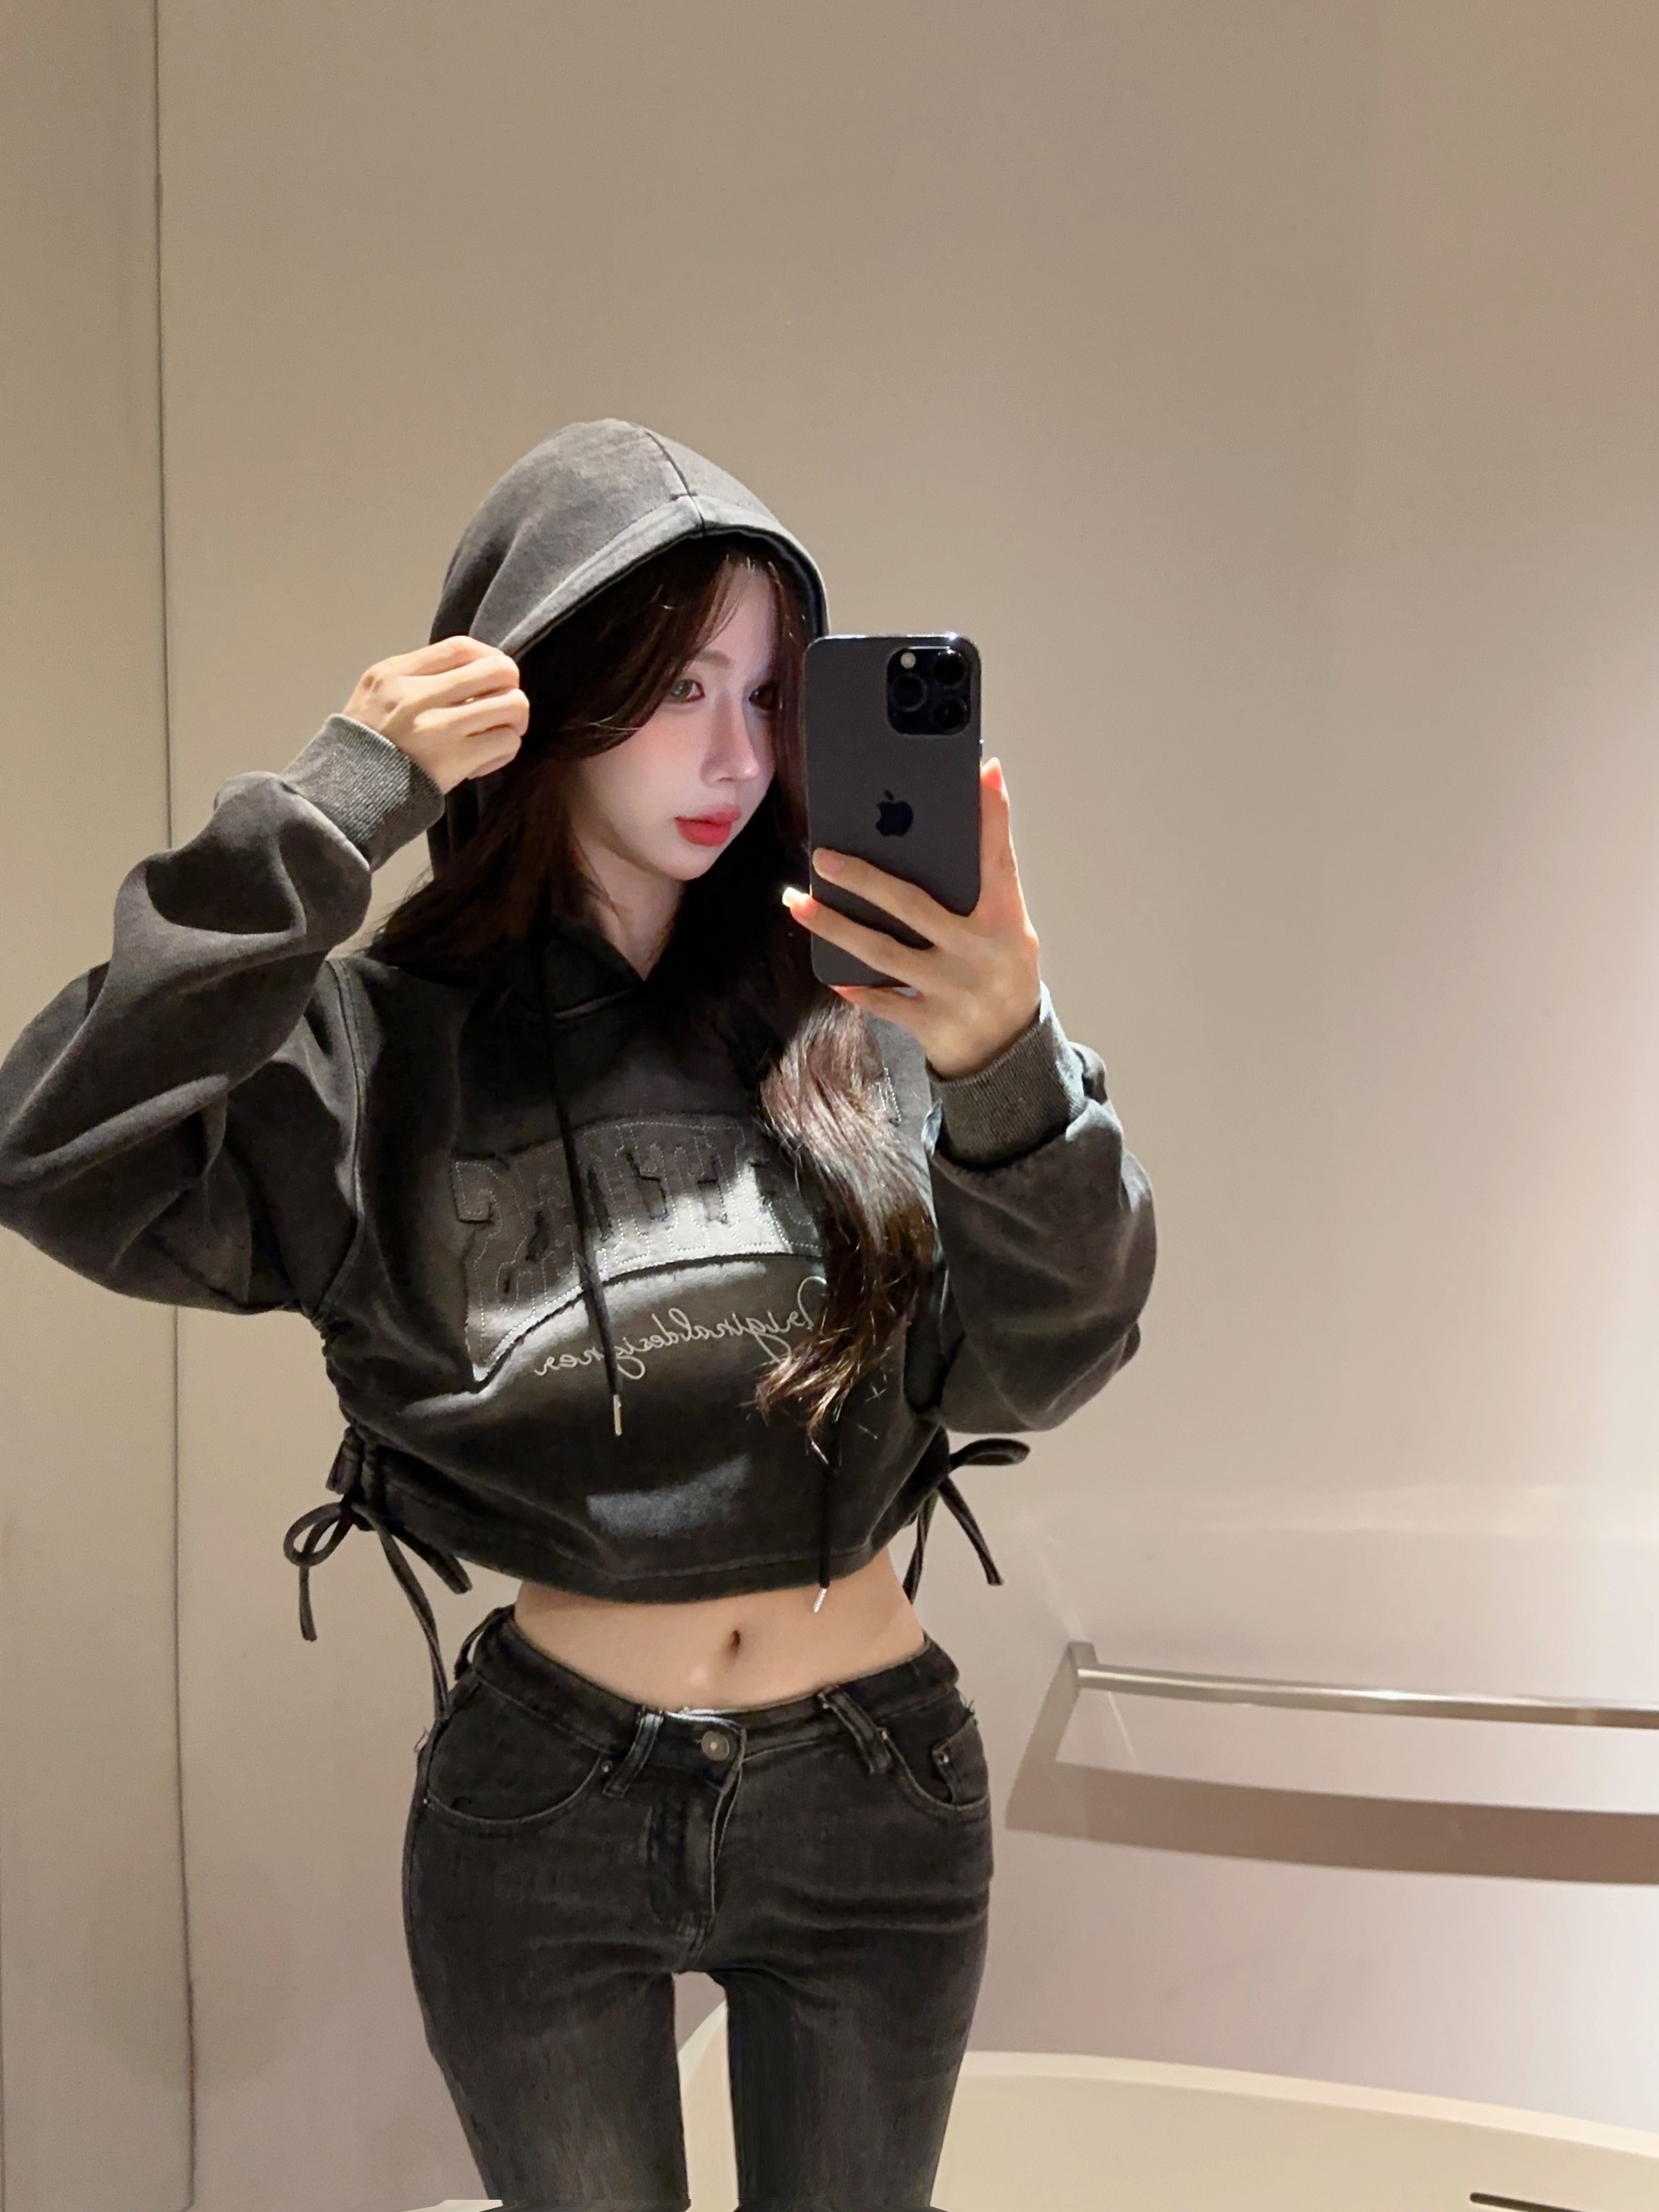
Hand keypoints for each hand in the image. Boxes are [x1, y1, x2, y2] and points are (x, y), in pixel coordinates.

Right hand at [342, 635, 527, 794]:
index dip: (488, 657)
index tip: (490, 676)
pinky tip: (484, 759)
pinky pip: (506, 742)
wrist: (347, 794)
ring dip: (513, 721)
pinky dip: (504, 751)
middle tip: (501, 706)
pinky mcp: (454, 760)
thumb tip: (471, 670)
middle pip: (499, 670)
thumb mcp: (375, 694)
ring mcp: (438, 727)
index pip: (462, 647)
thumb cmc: (365, 744)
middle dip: (509, 686)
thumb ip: (416, 676)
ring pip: (513, 705)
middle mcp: (418, 694)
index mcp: (396, 673)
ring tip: (496, 734)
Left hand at [782, 758, 1041, 1079]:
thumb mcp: (1007, 926)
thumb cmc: (999, 969)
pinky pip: (883, 1004)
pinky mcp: (932, 1024)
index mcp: (1004, 919)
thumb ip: (985, 882)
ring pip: (883, 954)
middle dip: (863, 878)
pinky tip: (831, 973)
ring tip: (800, 904)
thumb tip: (960, 823)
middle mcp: (979, 951)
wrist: (1009, 1052)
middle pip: (912, 906)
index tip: (983, 771)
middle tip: (822, 856)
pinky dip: (857, 989)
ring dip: (837, 927)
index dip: (992, 816)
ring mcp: (953, 989)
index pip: (997, 859)